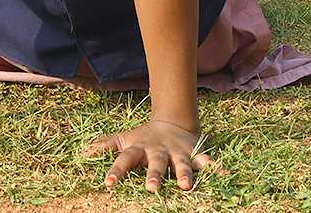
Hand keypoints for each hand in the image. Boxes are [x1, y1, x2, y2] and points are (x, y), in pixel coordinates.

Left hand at [85, 119, 216, 191]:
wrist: (172, 122)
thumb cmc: (144, 139)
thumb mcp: (125, 140)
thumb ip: (107, 145)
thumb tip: (85, 151)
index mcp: (140, 148)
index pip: (125, 159)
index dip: (116, 171)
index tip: (108, 184)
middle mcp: (159, 151)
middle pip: (156, 163)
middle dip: (154, 175)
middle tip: (151, 188)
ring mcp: (178, 153)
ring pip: (182, 164)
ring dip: (184, 174)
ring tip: (186, 186)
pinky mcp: (194, 154)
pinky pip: (207, 161)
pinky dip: (215, 167)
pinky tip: (225, 175)